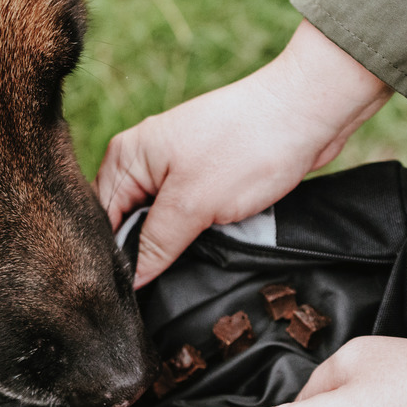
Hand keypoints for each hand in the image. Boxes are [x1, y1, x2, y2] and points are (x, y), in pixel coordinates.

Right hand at [95, 20, 390, 287]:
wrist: (306, 113)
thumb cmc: (248, 146)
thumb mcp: (193, 204)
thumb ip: (156, 243)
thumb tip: (132, 279)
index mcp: (127, 156)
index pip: (100, 218)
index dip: (111, 257)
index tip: (125, 293)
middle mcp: (143, 158)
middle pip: (124, 220)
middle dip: (138, 252)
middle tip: (153, 290)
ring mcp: (173, 165)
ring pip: (155, 220)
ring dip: (167, 244)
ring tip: (176, 271)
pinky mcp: (202, 174)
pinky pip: (182, 213)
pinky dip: (190, 233)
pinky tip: (199, 250)